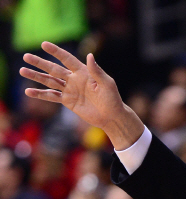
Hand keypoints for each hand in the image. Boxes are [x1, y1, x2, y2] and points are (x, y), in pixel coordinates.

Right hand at [20, 42, 142, 148]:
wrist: (111, 116)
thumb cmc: (112, 99)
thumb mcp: (107, 84)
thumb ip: (97, 71)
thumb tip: (89, 55)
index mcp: (83, 71)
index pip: (67, 59)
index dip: (56, 52)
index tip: (43, 44)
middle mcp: (74, 79)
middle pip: (54, 69)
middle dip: (40, 63)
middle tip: (25, 57)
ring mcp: (70, 90)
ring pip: (50, 81)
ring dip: (36, 77)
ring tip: (22, 71)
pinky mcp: (68, 101)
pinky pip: (52, 97)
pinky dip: (41, 95)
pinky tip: (29, 92)